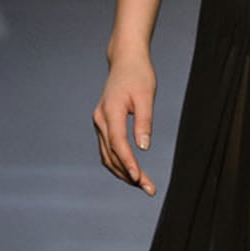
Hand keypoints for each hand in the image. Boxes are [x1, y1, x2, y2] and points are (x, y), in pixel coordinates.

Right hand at [93, 56, 156, 193]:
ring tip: (143, 185)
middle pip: (111, 154)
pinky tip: (132, 172)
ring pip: (107, 155)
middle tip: (149, 189)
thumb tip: (144, 147)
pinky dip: (119, 163)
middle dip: (129, 174)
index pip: (117, 143)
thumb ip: (144, 122)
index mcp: (110, 111)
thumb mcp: (146, 96)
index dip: (128, 162)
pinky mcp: (103, 124)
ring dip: (123, 172)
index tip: (139, 178)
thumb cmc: (138, 76)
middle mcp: (100, 119)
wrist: (125, 61)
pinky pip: (107, 149)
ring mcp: (99, 122)